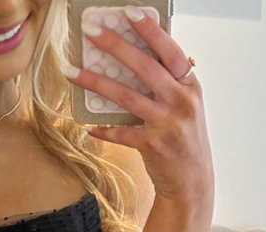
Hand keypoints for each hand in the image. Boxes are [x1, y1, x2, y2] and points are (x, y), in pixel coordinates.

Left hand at [63, 6, 213, 207]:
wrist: (192, 180)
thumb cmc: (184, 138)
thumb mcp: (186, 104)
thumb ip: (169, 82)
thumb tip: (139, 55)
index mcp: (189, 85)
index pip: (169, 50)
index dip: (150, 30)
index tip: (129, 12)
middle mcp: (180, 100)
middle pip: (144, 67)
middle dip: (115, 45)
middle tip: (91, 31)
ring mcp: (165, 123)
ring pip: (126, 96)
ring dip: (96, 82)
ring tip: (73, 71)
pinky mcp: (151, 145)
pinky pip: (120, 133)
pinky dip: (103, 129)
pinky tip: (89, 126)